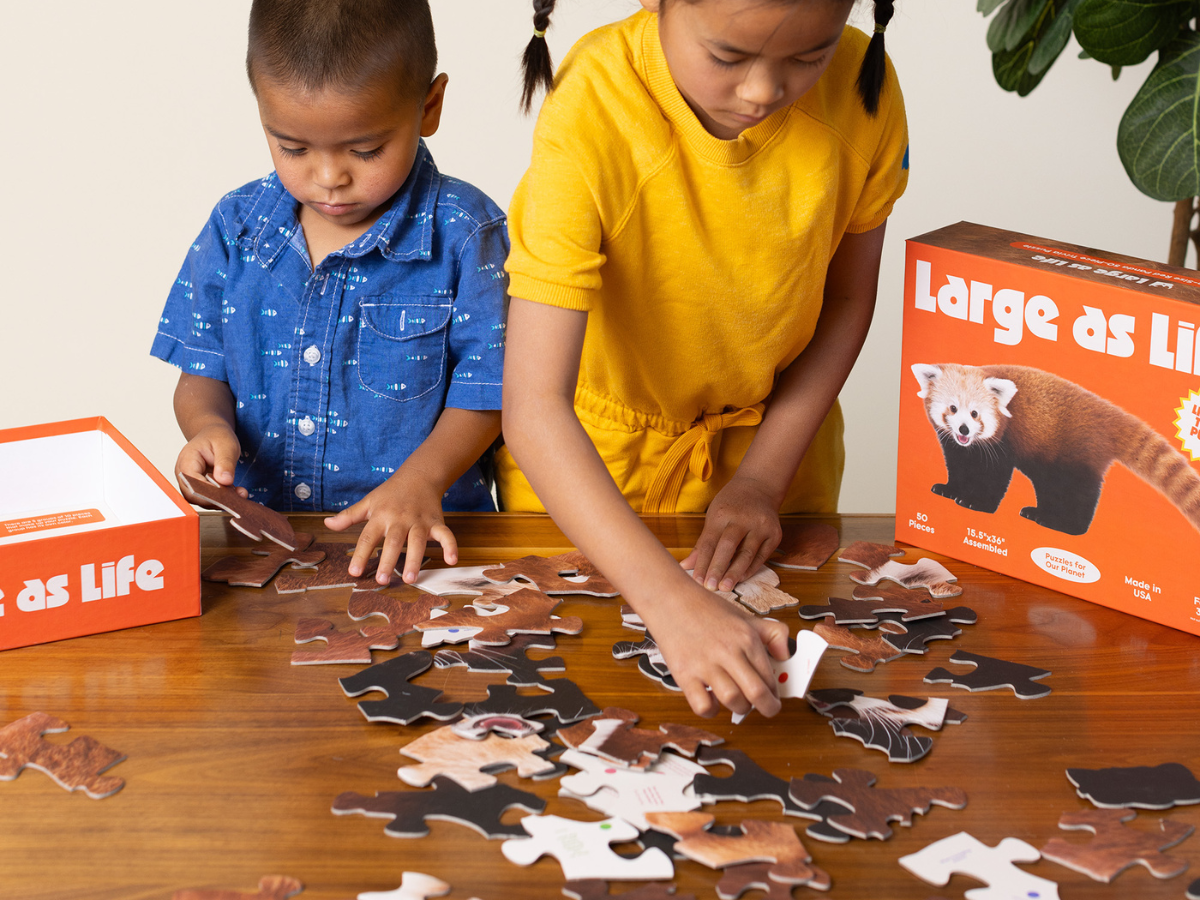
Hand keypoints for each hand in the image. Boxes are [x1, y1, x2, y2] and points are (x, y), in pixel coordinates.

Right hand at [175, 424, 245, 501]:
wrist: (215, 435)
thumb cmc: (217, 436)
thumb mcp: (226, 445)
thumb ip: (225, 462)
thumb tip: (225, 480)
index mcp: (187, 462)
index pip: (192, 484)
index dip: (208, 493)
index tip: (226, 494)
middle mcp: (185, 474)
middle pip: (195, 496)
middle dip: (216, 500)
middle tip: (237, 497)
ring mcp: (192, 482)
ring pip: (203, 499)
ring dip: (222, 500)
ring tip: (240, 494)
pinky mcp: (202, 487)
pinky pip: (210, 497)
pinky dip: (224, 498)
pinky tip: (238, 493)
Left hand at [323, 465, 458, 586]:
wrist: (419, 476)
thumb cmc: (391, 493)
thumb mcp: (369, 502)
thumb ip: (349, 516)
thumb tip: (327, 524)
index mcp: (381, 516)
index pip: (368, 537)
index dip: (360, 555)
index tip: (354, 573)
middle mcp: (399, 519)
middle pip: (393, 541)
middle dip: (388, 560)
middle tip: (382, 580)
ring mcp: (419, 521)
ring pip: (417, 541)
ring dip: (414, 559)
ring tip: (409, 578)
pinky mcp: (436, 522)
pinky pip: (446, 535)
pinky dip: (451, 546)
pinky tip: (451, 561)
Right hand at [637, 581, 790, 718]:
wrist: (670, 599)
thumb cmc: (707, 610)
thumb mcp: (745, 617)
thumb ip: (772, 633)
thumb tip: (786, 655)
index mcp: (747, 638)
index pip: (770, 676)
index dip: (776, 693)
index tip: (773, 696)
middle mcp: (729, 651)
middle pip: (757, 693)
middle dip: (768, 708)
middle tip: (767, 709)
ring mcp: (706, 664)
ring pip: (734, 701)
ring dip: (741, 708)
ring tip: (739, 702)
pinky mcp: (684, 674)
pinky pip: (703, 706)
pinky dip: (711, 710)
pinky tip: (712, 701)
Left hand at [681, 475, 782, 592]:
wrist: (759, 488)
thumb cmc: (731, 504)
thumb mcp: (713, 516)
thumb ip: (702, 544)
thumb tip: (685, 566)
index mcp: (723, 514)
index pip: (710, 542)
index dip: (702, 563)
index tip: (696, 581)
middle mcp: (743, 519)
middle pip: (728, 546)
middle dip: (718, 568)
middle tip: (711, 587)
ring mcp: (761, 526)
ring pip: (747, 554)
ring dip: (735, 572)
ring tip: (725, 587)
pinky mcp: (775, 534)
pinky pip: (761, 556)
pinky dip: (750, 569)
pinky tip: (741, 579)